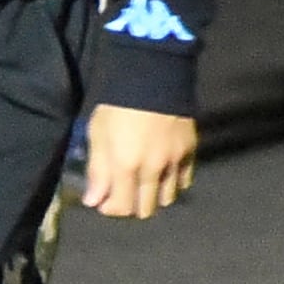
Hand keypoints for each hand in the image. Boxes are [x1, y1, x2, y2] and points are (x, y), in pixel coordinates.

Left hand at [81, 104, 197, 216]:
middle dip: (131, 206)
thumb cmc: (118, 104)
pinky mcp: (190, 151)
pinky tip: (163, 172)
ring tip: (144, 183)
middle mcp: (153, 170)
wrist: (153, 75)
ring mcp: (174, 162)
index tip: (104, 200)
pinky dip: (173, 182)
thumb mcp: (98, 134)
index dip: (110, 209)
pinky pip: (184, 180)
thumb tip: (93, 201)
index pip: (122, 208)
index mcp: (126, 166)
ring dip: (153, 196)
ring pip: (167, 198)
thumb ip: (97, 170)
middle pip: (146, 209)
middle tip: (123, 191)